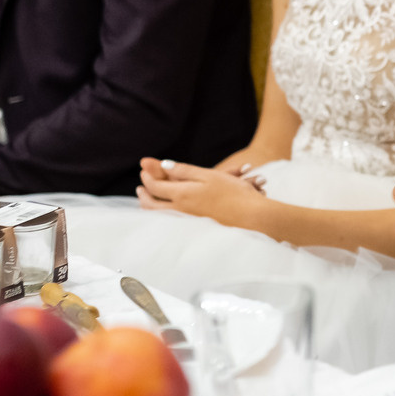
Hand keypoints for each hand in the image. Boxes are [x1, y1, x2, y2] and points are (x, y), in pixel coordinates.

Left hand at [137, 157, 274, 227]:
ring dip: (151, 207)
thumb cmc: (234, 193)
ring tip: (150, 200)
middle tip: (141, 187)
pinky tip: (169, 212)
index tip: (144, 170)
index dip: (148, 177)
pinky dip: (163, 216)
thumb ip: (184, 171)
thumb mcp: (209, 175)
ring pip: (160, 216)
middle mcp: (181, 211)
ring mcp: (187, 222)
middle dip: (144, 195)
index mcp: (182, 195)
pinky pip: (170, 223)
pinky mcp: (195, 229)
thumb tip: (164, 165)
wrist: (253, 217)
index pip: (155, 187)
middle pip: (152, 205)